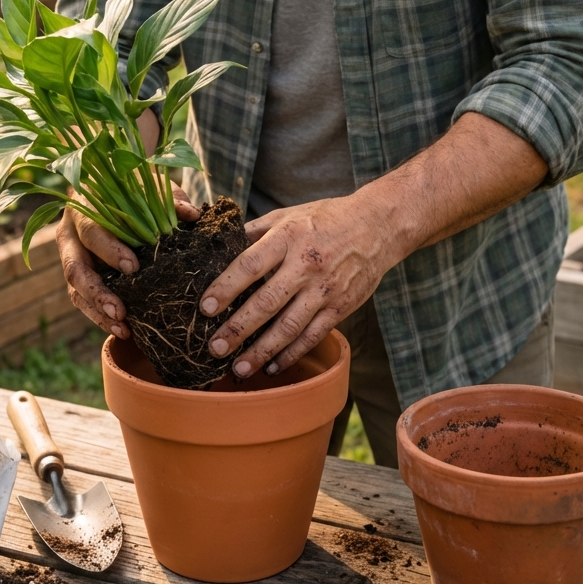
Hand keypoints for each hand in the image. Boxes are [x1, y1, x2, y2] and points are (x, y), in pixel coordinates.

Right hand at [54, 185, 200, 337]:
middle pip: (74, 267)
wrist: (110, 190)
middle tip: (121, 310)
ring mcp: (70, 257)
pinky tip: (122, 330)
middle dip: (97, 291)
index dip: (110, 250)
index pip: (92, 231)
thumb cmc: (131, 187)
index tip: (133, 267)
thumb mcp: (148, 186)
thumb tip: (193, 215)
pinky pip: (81, 300)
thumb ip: (168, 199)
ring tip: (121, 327)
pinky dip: (99, 317)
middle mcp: (69, 235)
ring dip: (97, 310)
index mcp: (83, 209)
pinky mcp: (76, 276)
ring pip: (74, 289)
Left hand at [199, 194, 395, 377]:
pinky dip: (292, 353)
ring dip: (262, 350)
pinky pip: (313, 335)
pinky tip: (273, 365)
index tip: (205, 307)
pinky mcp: (341, 307)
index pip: (250, 265)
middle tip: (214, 348)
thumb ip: (254, 233)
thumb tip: (217, 246)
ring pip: (289, 326)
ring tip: (239, 368)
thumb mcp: (287, 216)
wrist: (377, 225)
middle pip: (266, 302)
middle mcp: (306, 265)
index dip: (225, 287)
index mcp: (288, 237)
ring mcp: (325, 289)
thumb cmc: (325, 219)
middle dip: (237, 329)